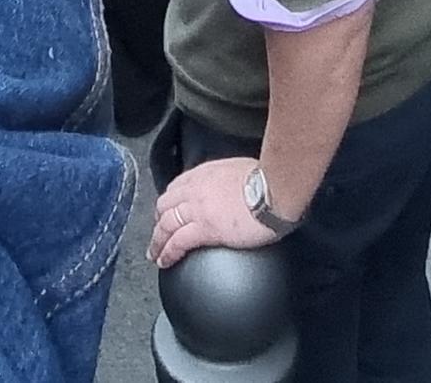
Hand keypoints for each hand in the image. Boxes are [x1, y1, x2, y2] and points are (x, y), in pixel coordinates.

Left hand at [152, 158, 287, 264]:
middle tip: (158, 233)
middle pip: (165, 205)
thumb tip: (238, 186)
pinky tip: (165, 261)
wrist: (275, 188)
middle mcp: (196, 189)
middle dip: (158, 220)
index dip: (170, 201)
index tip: (168, 210)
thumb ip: (231, 178)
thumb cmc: (269, 179)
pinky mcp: (205, 229)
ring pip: (165, 225)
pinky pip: (178, 242)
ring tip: (154, 253)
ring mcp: (198, 209)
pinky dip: (168, 252)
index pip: (177, 186)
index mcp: (206, 174)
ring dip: (157, 240)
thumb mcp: (242, 169)